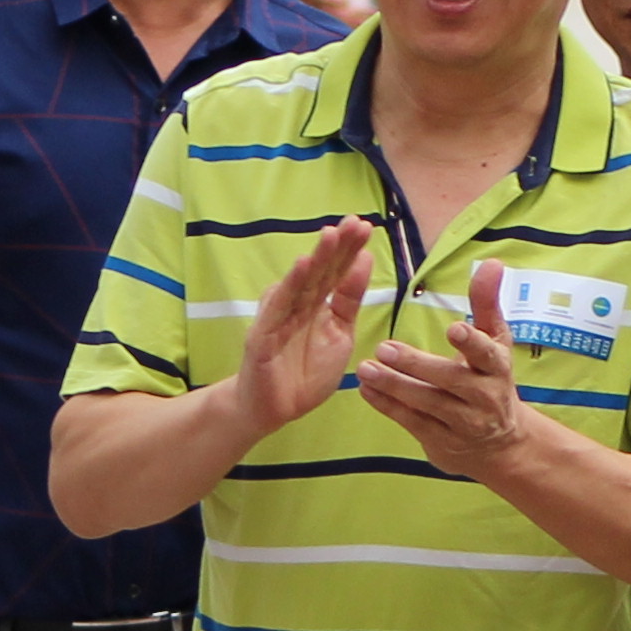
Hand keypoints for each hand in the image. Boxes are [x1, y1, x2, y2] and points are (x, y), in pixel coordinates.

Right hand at [234, 216, 374, 438]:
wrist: (273, 409)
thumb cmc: (304, 373)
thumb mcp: (339, 334)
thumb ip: (349, 300)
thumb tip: (364, 260)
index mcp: (318, 303)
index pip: (337, 272)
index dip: (350, 250)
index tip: (367, 226)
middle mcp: (298, 303)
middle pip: (321, 271)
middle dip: (338, 246)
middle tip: (355, 221)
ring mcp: (279, 316)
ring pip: (301, 283)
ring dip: (317, 258)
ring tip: (331, 234)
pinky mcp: (264, 334)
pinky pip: (279, 306)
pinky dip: (291, 285)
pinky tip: (303, 265)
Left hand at [358, 256, 532, 468]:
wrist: (498, 443)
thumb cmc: (490, 377)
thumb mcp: (495, 341)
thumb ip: (486, 303)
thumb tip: (492, 262)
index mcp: (497, 368)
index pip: (487, 354)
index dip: (472, 343)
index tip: (454, 329)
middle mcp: (484, 397)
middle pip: (449, 380)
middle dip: (416, 365)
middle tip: (384, 348)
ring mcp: (463, 423)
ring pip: (426, 404)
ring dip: (394, 386)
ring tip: (365, 369)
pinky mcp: (443, 442)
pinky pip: (412, 423)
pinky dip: (388, 406)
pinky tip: (366, 389)